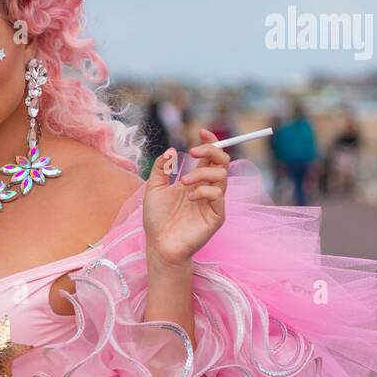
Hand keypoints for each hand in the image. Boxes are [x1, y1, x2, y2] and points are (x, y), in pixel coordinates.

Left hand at [143, 129, 228, 267]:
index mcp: (195, 180)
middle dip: (211, 151)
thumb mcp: (154, 188)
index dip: (210, 142)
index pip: (210, 156)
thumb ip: (161, 167)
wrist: (159, 244)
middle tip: (193, 153)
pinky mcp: (216, 216)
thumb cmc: (156, 218)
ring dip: (202, 173)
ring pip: (222, 176)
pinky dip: (203, 190)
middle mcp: (207, 188)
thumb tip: (172, 149)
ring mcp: (213, 202)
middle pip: (223, 162)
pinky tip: (190, 198)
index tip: (201, 132)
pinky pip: (218, 195)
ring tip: (184, 183)